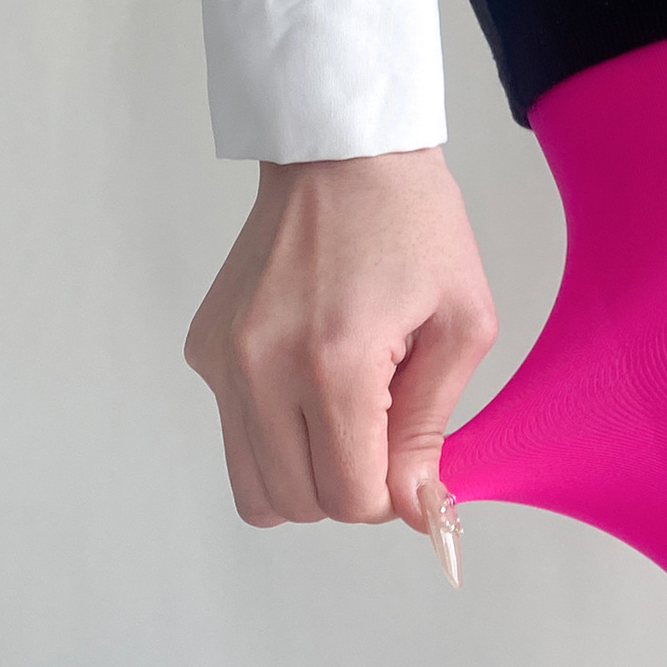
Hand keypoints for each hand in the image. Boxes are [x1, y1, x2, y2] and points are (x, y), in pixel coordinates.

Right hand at [184, 147, 497, 533]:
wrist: (344, 153)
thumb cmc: (416, 229)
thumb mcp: (462, 327)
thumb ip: (432, 428)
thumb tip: (420, 512)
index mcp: (332, 363)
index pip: (348, 497)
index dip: (392, 498)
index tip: (415, 457)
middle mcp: (260, 367)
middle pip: (295, 502)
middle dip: (349, 489)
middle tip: (387, 430)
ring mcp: (221, 359)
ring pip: (253, 487)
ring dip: (308, 474)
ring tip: (351, 412)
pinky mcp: (204, 349)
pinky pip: (237, 435)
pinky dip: (279, 435)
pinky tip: (316, 380)